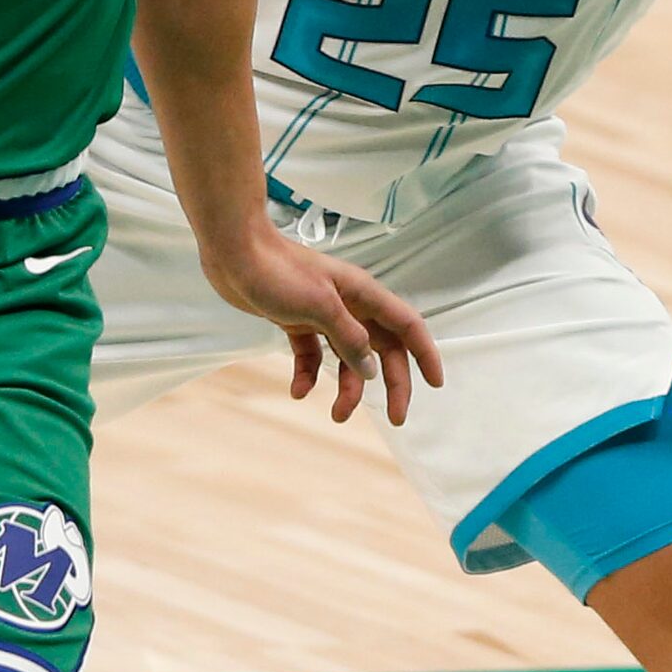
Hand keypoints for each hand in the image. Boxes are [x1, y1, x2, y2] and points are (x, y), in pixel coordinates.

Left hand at [202, 226, 445, 424]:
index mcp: (365, 296)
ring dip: (348, 388)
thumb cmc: (279, 272)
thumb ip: (349, 338)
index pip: (408, 327)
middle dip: (392, 384)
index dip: (426, 354)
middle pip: (383, 351)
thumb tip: (371, 369)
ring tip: (337, 417)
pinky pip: (313, 356)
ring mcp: (325, 316)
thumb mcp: (320, 307)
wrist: (235, 254)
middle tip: (395, 417)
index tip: (436, 383)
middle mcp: (351, 307)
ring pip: (349, 359)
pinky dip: (309, 375)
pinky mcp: (298, 323)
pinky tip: (298, 391)